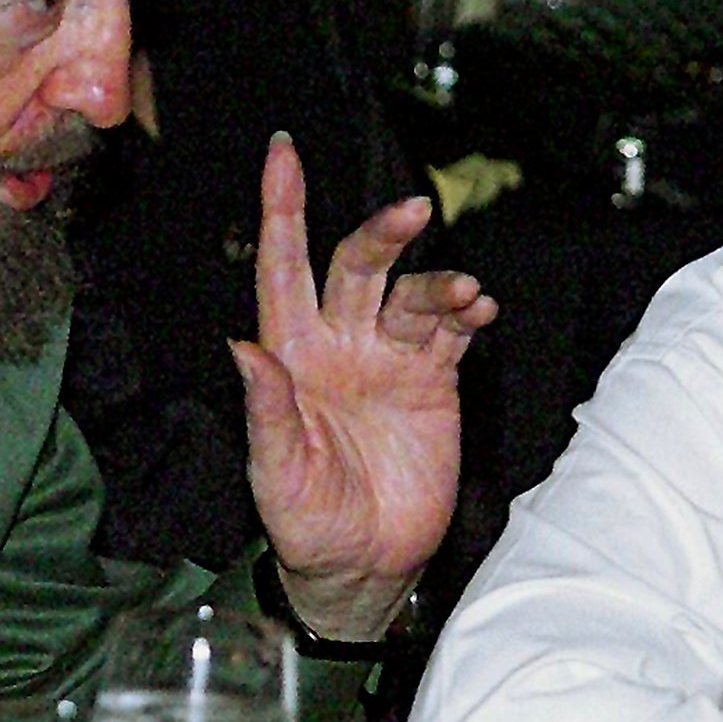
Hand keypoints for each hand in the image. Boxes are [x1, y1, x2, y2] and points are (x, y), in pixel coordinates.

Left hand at [235, 134, 495, 641]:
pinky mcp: (433, 382)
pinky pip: (451, 329)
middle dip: (382, 233)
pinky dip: (467, 311)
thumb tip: (243, 347)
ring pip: (412, 293)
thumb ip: (265, 411)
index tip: (283, 152)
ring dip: (438, 281)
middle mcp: (339, 344)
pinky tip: (479, 308)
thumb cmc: (307, 525)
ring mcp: (389, 359)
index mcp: (290, 355)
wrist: (367, 569)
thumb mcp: (276, 475)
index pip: (283, 266)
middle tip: (411, 212)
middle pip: (357, 265)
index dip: (282, 208)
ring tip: (464, 293)